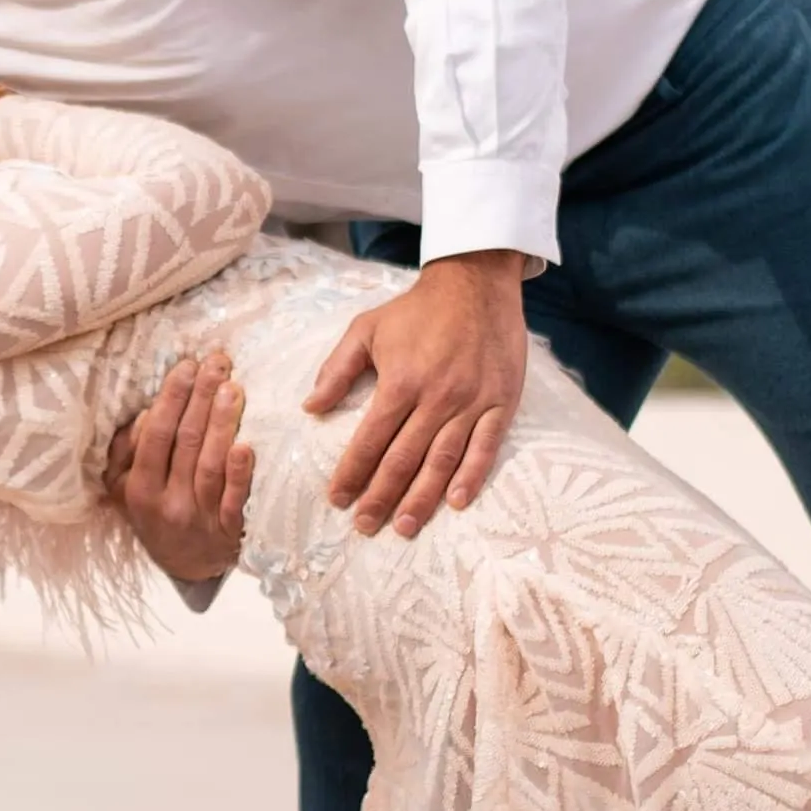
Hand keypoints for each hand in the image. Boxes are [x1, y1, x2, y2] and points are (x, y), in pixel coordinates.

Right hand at [105, 350, 253, 585]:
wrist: (188, 568)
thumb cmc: (158, 515)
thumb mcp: (127, 489)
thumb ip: (128, 452)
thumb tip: (146, 413)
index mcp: (140, 489)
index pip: (157, 435)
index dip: (172, 399)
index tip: (187, 366)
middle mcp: (169, 502)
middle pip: (186, 443)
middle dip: (201, 398)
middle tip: (217, 363)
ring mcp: (200, 518)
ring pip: (210, 464)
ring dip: (222, 424)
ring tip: (233, 388)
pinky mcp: (229, 532)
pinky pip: (235, 500)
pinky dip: (240, 474)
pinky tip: (246, 446)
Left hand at [305, 251, 528, 535]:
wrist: (476, 284)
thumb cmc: (416, 309)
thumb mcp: (366, 328)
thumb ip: (336, 369)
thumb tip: (310, 407)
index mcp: (400, 381)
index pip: (370, 439)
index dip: (352, 473)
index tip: (337, 499)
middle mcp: (436, 397)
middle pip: (403, 459)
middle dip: (381, 496)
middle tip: (365, 526)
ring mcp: (471, 402)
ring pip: (443, 461)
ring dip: (422, 498)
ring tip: (404, 527)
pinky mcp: (500, 403)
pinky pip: (486, 448)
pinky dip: (472, 477)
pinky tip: (457, 503)